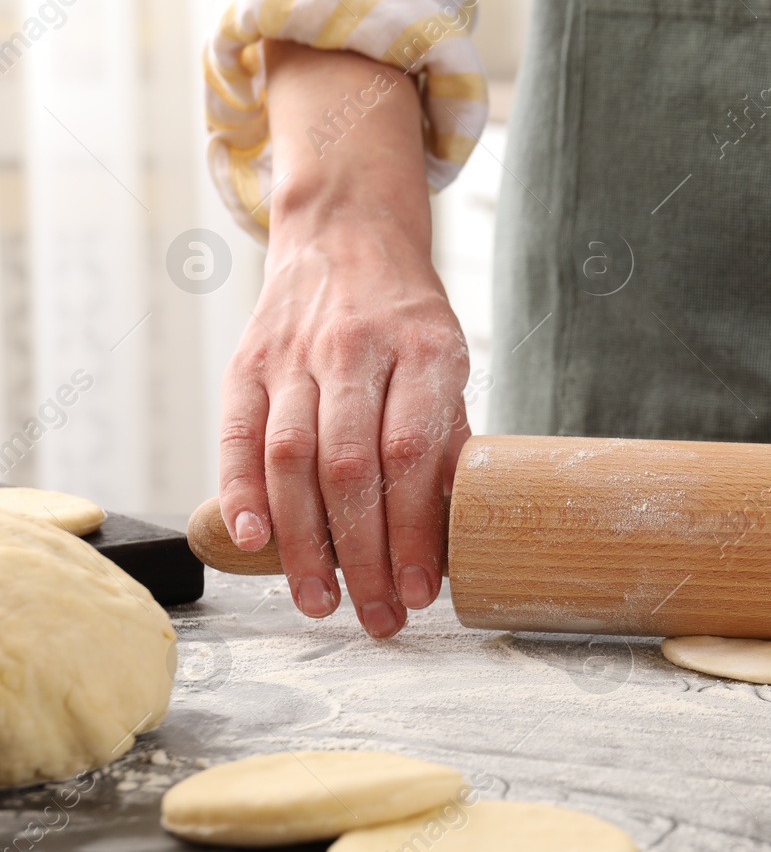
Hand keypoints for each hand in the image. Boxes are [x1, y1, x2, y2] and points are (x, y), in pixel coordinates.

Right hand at [216, 42, 470, 637]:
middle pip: (350, 469)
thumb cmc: (408, 320)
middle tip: (376, 617)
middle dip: (363, 556)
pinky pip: (237, 435)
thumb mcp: (450, 363)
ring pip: (291, 460)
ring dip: (302, 544)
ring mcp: (294, 355)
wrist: (345, 234)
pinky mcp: (247, 363)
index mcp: (423, 353)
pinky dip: (240, 493)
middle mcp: (355, 352)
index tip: (423, 591)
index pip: (412, 455)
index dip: (414, 531)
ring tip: (321, 601)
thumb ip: (446, 438)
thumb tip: (452, 533)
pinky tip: (253, 542)